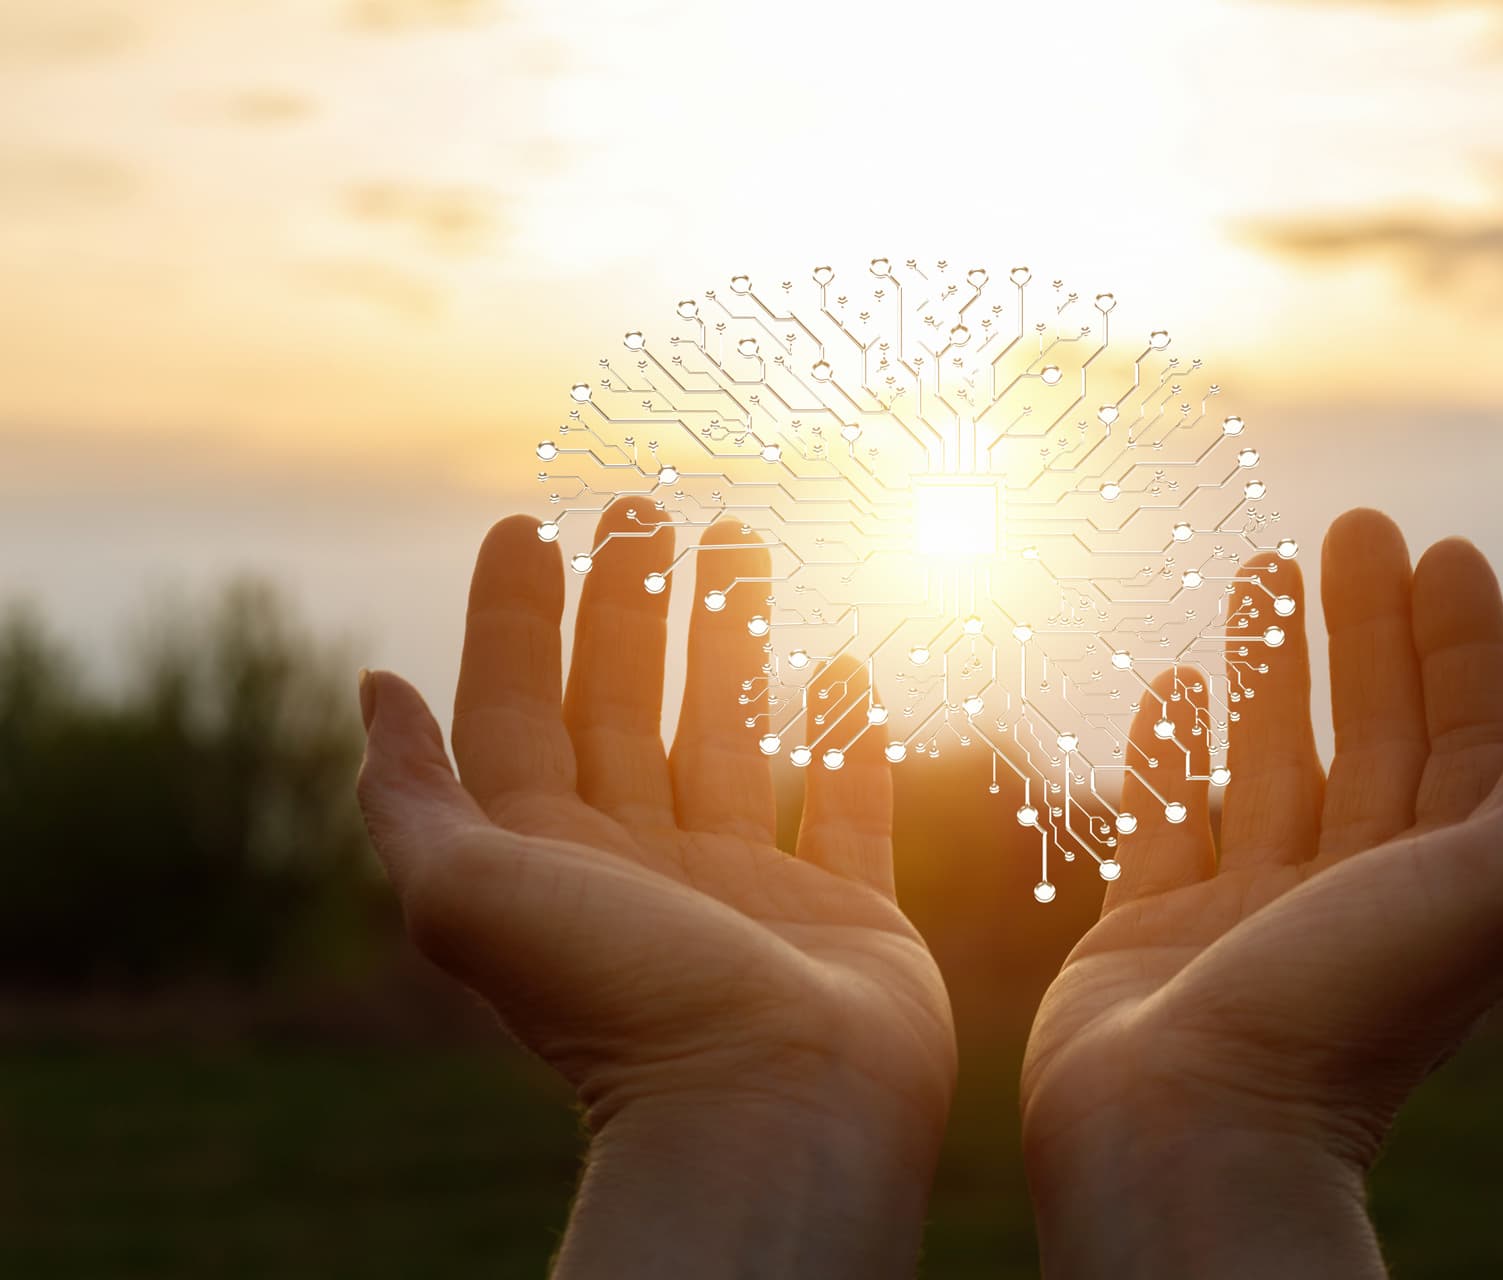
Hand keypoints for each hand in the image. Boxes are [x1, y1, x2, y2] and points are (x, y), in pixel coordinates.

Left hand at [356, 508, 954, 1277]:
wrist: (769, 1115)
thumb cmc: (618, 1004)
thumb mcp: (469, 896)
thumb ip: (414, 795)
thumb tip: (373, 689)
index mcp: (547, 858)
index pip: (518, 707)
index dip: (517, 615)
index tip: (529, 521)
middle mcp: (638, 864)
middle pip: (625, 704)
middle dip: (632, 602)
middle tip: (649, 508)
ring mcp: (744, 885)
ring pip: (730, 732)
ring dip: (733, 637)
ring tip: (745, 543)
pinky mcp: (844, 909)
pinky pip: (844, 801)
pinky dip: (843, 735)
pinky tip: (843, 665)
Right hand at [1020, 509, 1502, 1276]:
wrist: (1190, 1134)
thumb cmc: (1346, 1012)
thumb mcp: (1493, 890)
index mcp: (1442, 886)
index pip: (1469, 737)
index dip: (1463, 642)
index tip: (1440, 548)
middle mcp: (1353, 894)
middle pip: (1371, 734)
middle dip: (1365, 629)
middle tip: (1350, 525)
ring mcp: (1249, 909)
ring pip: (1267, 762)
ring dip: (1270, 668)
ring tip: (1257, 571)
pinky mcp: (1153, 929)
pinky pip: (1166, 817)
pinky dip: (1172, 749)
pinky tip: (1173, 684)